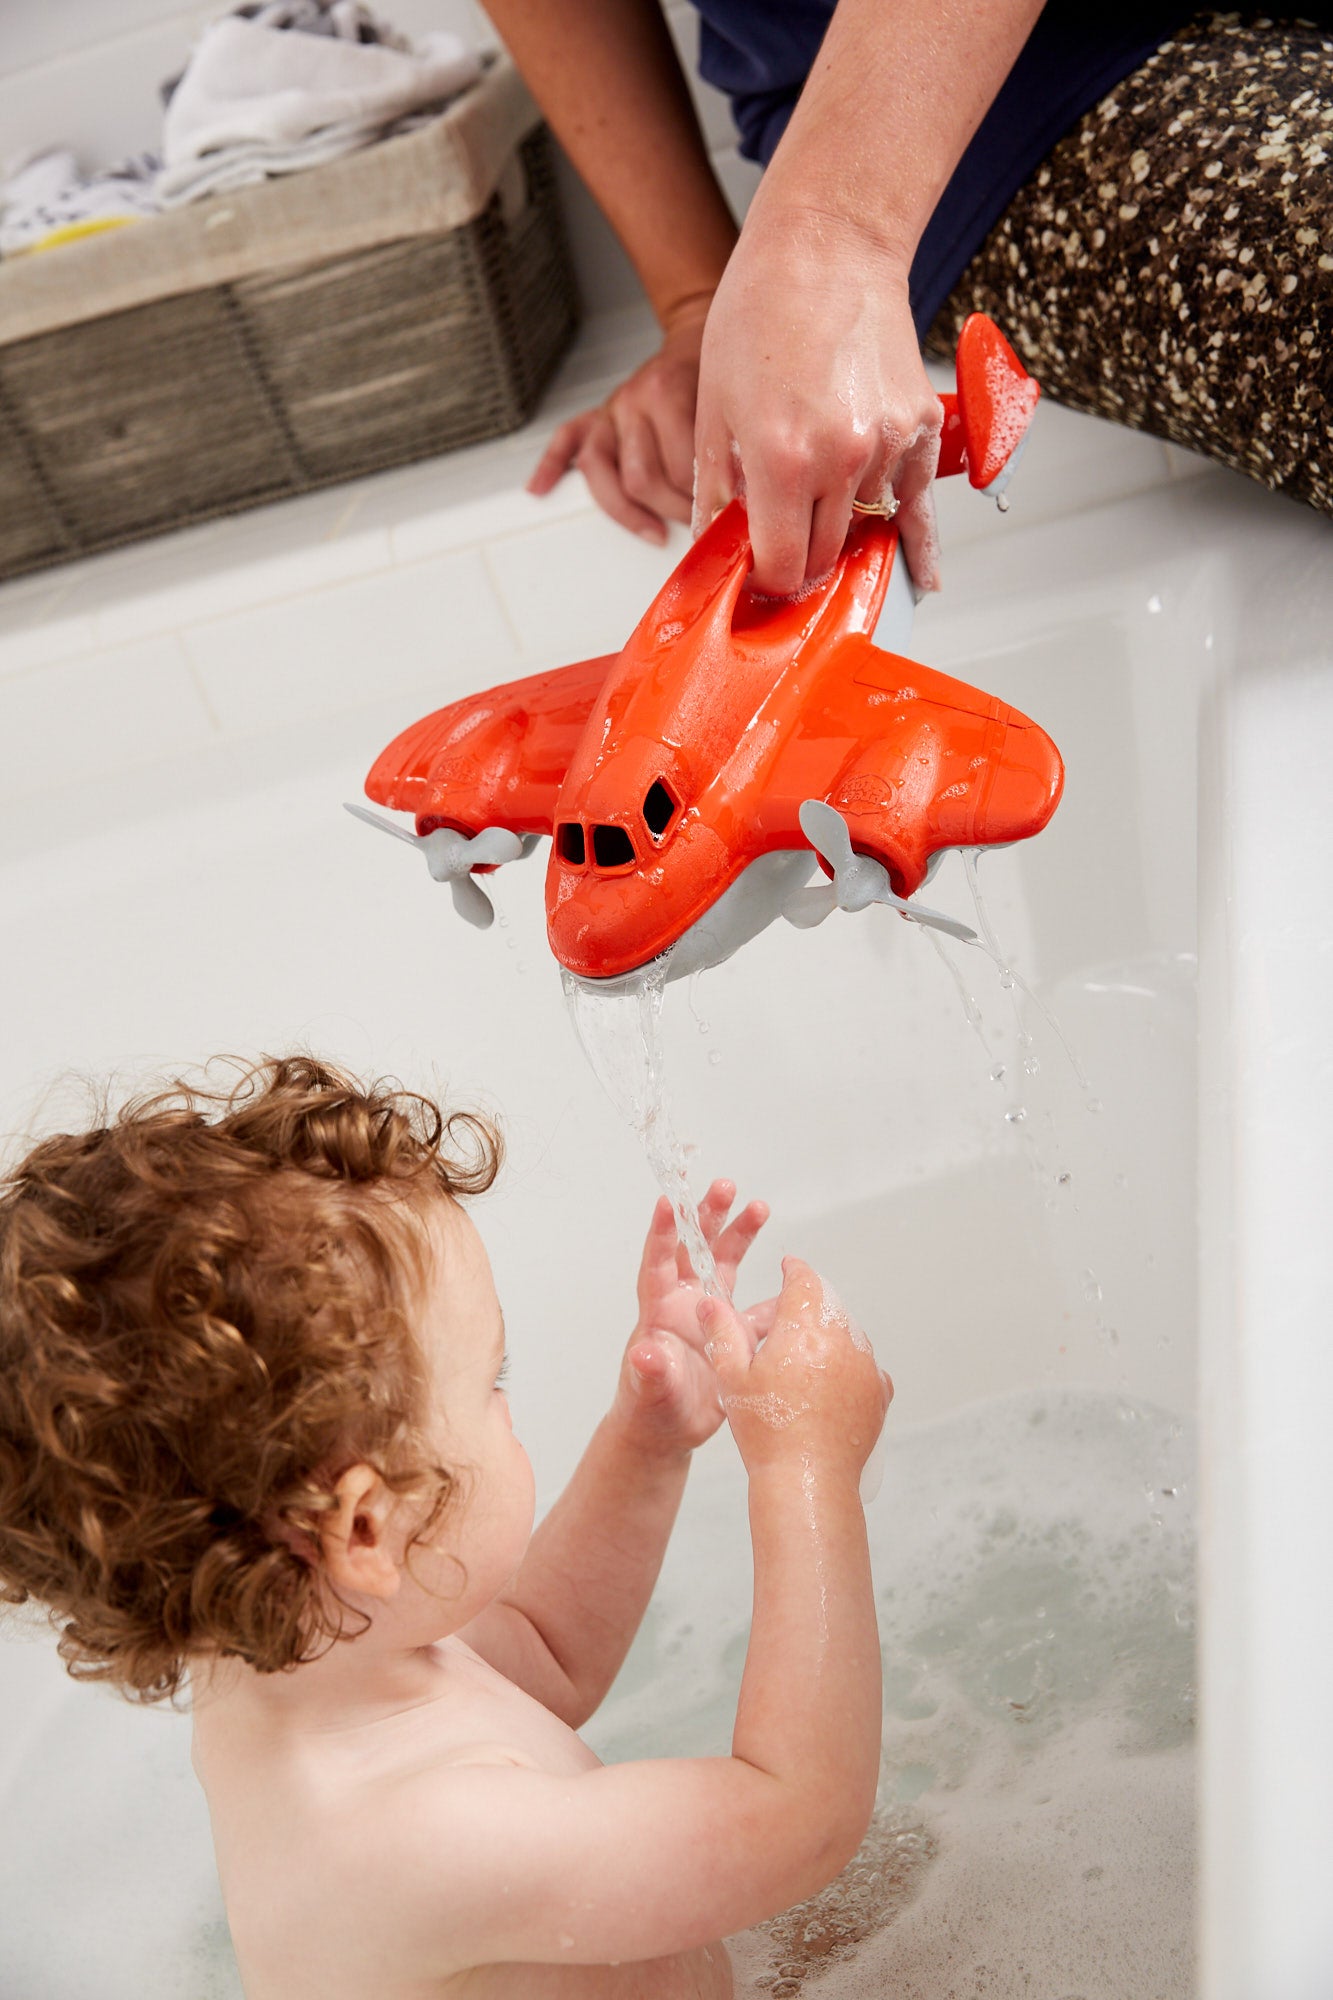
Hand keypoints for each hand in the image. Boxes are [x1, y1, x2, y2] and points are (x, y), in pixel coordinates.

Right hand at [527, 299, 710, 544]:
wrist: (693, 343)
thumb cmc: (711, 379)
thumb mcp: (727, 406)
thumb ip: (724, 446)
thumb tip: (732, 497)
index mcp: (666, 393)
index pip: (678, 467)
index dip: (699, 500)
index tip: (717, 516)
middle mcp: (631, 400)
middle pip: (640, 478)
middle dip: (671, 510)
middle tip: (695, 523)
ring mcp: (609, 411)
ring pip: (602, 473)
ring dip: (631, 512)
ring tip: (656, 531)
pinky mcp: (593, 417)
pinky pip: (564, 440)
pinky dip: (549, 466)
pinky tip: (540, 489)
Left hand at [610, 1180, 773, 1455]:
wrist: (667, 1432)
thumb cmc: (648, 1409)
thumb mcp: (649, 1392)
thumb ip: (650, 1373)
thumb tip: (644, 1356)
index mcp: (659, 1310)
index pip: (658, 1263)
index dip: (662, 1233)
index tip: (669, 1201)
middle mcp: (683, 1303)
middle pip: (696, 1249)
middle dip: (708, 1216)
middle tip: (724, 1186)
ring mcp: (708, 1315)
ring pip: (725, 1265)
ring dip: (739, 1235)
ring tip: (758, 1206)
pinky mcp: (732, 1334)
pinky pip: (757, 1307)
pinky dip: (775, 1295)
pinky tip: (794, 1280)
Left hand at [693, 202, 942, 595]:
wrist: (828, 244)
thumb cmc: (762, 309)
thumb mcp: (714, 404)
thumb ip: (715, 487)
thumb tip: (714, 545)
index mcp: (781, 458)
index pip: (782, 563)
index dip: (768, 579)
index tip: (761, 579)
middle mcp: (842, 458)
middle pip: (825, 556)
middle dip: (803, 565)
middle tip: (785, 558)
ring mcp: (889, 443)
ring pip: (867, 529)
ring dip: (845, 535)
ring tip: (824, 526)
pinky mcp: (921, 425)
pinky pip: (919, 504)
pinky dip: (915, 541)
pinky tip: (920, 578)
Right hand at [700, 1255, 891, 1479]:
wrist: (808, 1480)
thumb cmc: (768, 1432)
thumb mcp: (732, 1377)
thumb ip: (723, 1331)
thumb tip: (711, 1303)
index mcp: (804, 1329)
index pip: (805, 1280)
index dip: (794, 1270)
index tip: (788, 1267)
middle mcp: (842, 1340)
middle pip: (827, 1304)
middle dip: (806, 1305)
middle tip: (782, 1322)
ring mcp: (865, 1366)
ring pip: (847, 1332)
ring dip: (827, 1334)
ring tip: (800, 1360)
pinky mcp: (878, 1392)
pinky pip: (864, 1364)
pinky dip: (847, 1365)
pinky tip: (825, 1384)